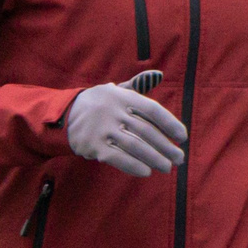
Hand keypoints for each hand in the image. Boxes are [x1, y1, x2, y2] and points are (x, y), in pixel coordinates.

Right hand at [64, 77, 185, 175]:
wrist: (65, 114)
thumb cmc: (99, 103)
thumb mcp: (116, 90)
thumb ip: (138, 84)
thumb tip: (159, 75)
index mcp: (123, 97)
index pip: (152, 110)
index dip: (170, 124)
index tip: (182, 137)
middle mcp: (114, 112)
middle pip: (146, 131)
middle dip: (165, 147)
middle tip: (179, 158)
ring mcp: (103, 130)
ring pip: (135, 146)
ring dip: (154, 159)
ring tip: (167, 167)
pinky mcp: (94, 146)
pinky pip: (117, 158)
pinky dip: (133, 166)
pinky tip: (146, 172)